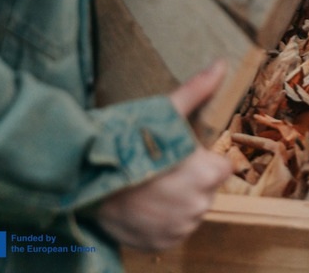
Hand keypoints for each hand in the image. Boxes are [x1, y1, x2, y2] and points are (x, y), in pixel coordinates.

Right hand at [94, 62, 233, 250]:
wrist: (85, 182)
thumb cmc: (126, 146)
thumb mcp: (163, 113)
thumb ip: (197, 91)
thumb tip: (220, 64)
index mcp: (206, 174)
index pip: (222, 167)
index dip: (204, 159)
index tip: (183, 154)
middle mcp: (198, 205)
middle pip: (207, 188)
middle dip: (190, 179)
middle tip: (162, 168)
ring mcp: (180, 228)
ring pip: (190, 209)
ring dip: (177, 200)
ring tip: (150, 186)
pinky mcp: (163, 243)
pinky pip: (173, 229)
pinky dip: (163, 220)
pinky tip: (145, 205)